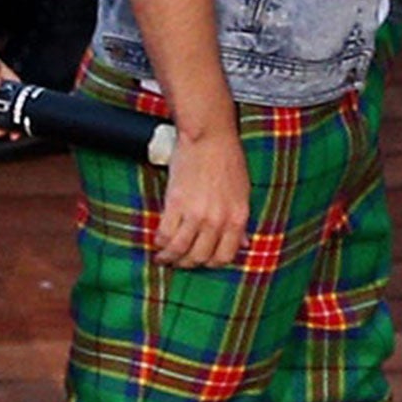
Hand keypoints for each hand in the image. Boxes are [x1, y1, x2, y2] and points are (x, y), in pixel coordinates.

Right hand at [154, 126, 250, 267]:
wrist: (210, 138)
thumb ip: (240, 222)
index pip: (224, 256)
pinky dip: (159, 241)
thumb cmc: (227, 160)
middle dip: (187, 262)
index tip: (200, 260)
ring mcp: (196, 213)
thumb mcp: (242, 193)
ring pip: (180, 250)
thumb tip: (244, 243)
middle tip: (178, 260)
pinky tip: (157, 240)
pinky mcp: (176, 205)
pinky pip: (165, 234)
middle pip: (200, 256)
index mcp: (237, 217)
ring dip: (169, 257)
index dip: (210, 263)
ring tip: (163, 256)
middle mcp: (218, 219)